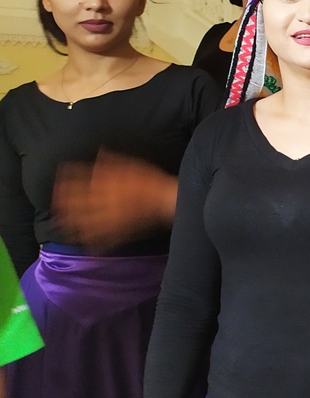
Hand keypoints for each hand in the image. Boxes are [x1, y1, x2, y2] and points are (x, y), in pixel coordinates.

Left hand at [52, 150, 177, 250]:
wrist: (166, 199)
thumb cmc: (150, 180)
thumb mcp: (132, 164)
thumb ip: (113, 161)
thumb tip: (98, 153)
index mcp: (105, 186)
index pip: (80, 182)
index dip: (67, 181)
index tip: (58, 181)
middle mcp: (102, 203)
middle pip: (77, 204)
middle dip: (63, 205)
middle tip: (54, 205)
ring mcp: (109, 219)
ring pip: (84, 223)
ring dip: (71, 224)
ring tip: (61, 225)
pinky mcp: (119, 232)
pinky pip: (102, 239)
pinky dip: (92, 243)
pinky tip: (85, 244)